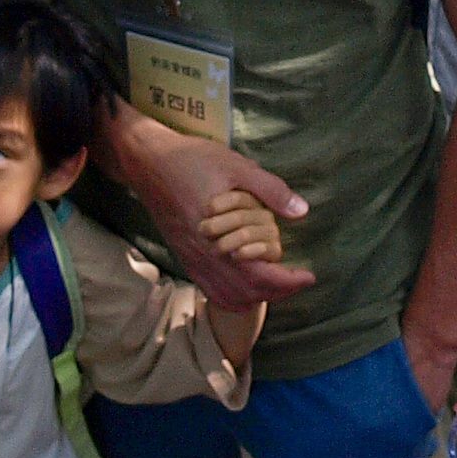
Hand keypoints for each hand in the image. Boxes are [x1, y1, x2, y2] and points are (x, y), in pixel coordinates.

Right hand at [121, 117, 316, 304]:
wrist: (148, 162)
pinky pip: (212, 290)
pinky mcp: (185, 258)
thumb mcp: (237, 167)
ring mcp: (192, 260)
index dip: (288, 282)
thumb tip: (302, 211)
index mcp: (220, 237)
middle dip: (278, 292)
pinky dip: (234, 296)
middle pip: (247, 294)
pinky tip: (247, 284)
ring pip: (229, 297)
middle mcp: (204, 257)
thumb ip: (271, 191)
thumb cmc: (193, 160)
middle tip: (298, 279)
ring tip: (277, 283)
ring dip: (256, 296)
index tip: (309, 276)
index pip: (259, 275)